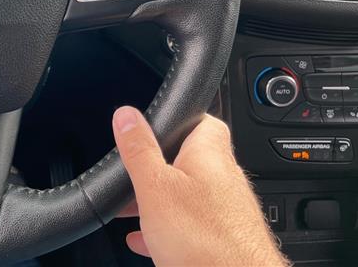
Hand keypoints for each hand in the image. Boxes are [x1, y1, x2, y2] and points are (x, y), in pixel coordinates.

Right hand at [112, 107, 288, 266]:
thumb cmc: (206, 241)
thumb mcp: (155, 187)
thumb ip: (139, 150)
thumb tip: (127, 116)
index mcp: (211, 155)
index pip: (203, 120)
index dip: (179, 119)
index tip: (155, 125)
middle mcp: (226, 180)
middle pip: (191, 161)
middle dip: (160, 168)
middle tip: (136, 176)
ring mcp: (230, 212)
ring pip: (190, 196)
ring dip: (162, 201)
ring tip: (135, 211)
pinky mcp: (228, 240)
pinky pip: (194, 226)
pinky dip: (170, 228)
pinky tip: (150, 240)